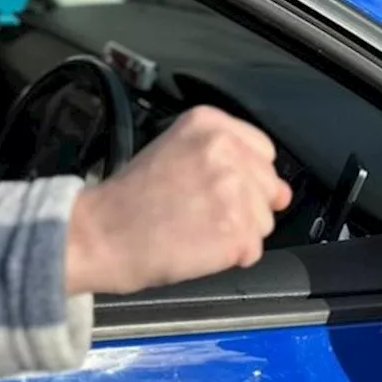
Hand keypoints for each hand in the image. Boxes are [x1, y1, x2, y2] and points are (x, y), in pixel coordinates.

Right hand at [65, 105, 291, 295]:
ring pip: (264, 221)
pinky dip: (229, 257)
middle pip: (269, 186)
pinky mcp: (235, 229)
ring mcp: (233, 190)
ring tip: (194, 229)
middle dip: (243, 205)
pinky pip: (253, 250)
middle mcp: (225, 150)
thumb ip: (229, 162)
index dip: (243, 176)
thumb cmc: (128, 200)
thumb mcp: (173, 153)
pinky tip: (197, 247)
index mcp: (208, 124)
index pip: (262, 150)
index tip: (214, 187)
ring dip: (236, 232)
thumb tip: (283, 193)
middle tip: (198, 212)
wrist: (98, 234)